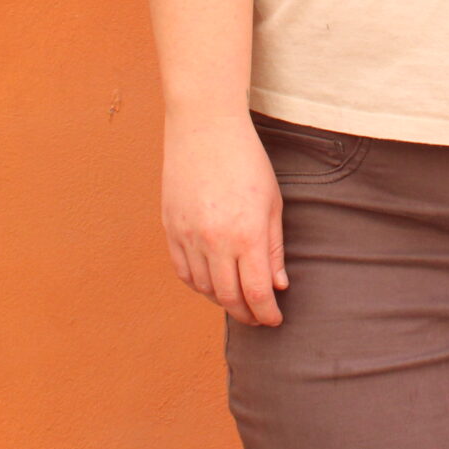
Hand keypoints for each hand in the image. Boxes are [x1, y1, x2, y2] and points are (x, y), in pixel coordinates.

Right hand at [162, 110, 287, 324]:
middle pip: (229, 298)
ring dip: (223, 301)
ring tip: (238, 300)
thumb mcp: (272, 203)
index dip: (266, 313)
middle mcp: (215, 241)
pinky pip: (183, 272)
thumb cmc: (246, 161)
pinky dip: (198, 285)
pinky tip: (212, 284)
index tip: (274, 319)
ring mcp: (188, 236)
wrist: (205, 129)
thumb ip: (274, 248)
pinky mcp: (170, 229)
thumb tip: (278, 285)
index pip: (256, 293)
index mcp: (246, 234)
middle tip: (258, 317)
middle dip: (246, 314)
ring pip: (204, 288)